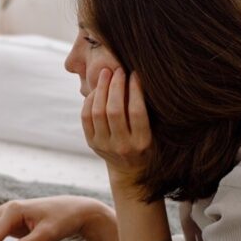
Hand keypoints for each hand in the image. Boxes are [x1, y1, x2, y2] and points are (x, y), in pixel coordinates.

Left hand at [82, 68, 152, 186]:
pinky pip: (86, 117)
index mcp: (142, 142)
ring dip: (101, 89)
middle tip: (118, 70)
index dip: (135, 90)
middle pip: (114, 111)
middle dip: (115, 86)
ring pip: (97, 112)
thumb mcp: (154, 131)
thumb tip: (137, 77)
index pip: (136, 111)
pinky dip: (90, 100)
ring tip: (106, 74)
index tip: (134, 73)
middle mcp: (123, 146)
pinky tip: (97, 89)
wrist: (131, 170)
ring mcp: (105, 146)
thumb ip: (147, 110)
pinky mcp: (92, 144)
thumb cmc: (147, 143)